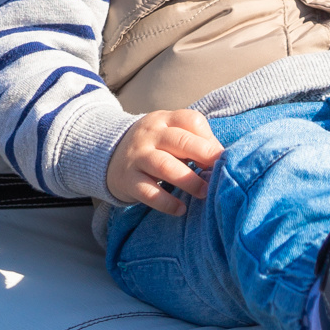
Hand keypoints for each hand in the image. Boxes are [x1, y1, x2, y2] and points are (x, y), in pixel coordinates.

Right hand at [108, 110, 224, 215]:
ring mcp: (137, 157)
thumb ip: (193, 141)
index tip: (221, 156)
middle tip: (221, 172)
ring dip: (188, 180)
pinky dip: (166, 202)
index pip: (190, 120)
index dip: (209, 138)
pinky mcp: (128, 180)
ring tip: (204, 192)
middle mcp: (150, 135)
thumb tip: (221, 159)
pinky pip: (148, 191)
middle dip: (203, 155)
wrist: (108, 156)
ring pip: (164, 166)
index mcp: (164, 120)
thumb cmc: (153, 146)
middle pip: (179, 141)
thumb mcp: (169, 134)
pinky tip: (180, 209)